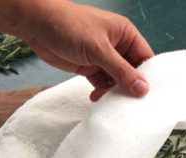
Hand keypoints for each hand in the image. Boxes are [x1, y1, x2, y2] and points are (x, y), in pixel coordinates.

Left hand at [21, 0, 154, 100]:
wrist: (36, 26)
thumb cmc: (70, 27)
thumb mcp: (99, 49)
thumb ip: (122, 71)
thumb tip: (143, 89)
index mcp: (125, 35)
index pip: (145, 58)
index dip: (148, 76)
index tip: (149, 94)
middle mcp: (117, 47)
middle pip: (131, 72)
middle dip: (129, 86)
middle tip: (128, 103)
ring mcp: (104, 59)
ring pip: (117, 80)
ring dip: (113, 91)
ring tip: (106, 99)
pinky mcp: (91, 68)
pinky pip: (102, 84)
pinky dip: (101, 92)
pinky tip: (95, 97)